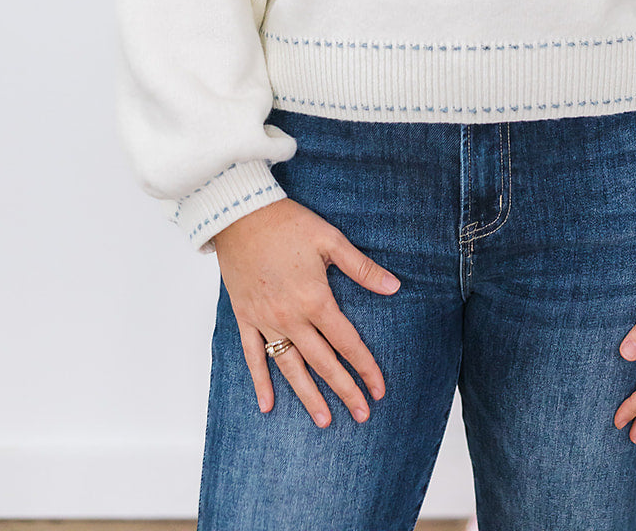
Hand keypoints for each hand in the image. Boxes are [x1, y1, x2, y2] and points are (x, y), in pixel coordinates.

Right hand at [211, 196, 400, 428]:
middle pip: (322, 362)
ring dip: (308, 395)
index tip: (379, 388)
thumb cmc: (288, 223)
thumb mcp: (331, 240)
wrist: (241, 214)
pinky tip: (268, 405)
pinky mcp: (244, 317)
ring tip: (324, 420)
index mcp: (315, 299)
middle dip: (344, 390)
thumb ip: (362, 268)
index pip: (347, 342)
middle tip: (362, 415)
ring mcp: (265, 320)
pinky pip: (253, 356)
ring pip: (289, 367)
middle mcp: (290, 317)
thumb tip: (394, 286)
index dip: (365, 367)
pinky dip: (260, 381)